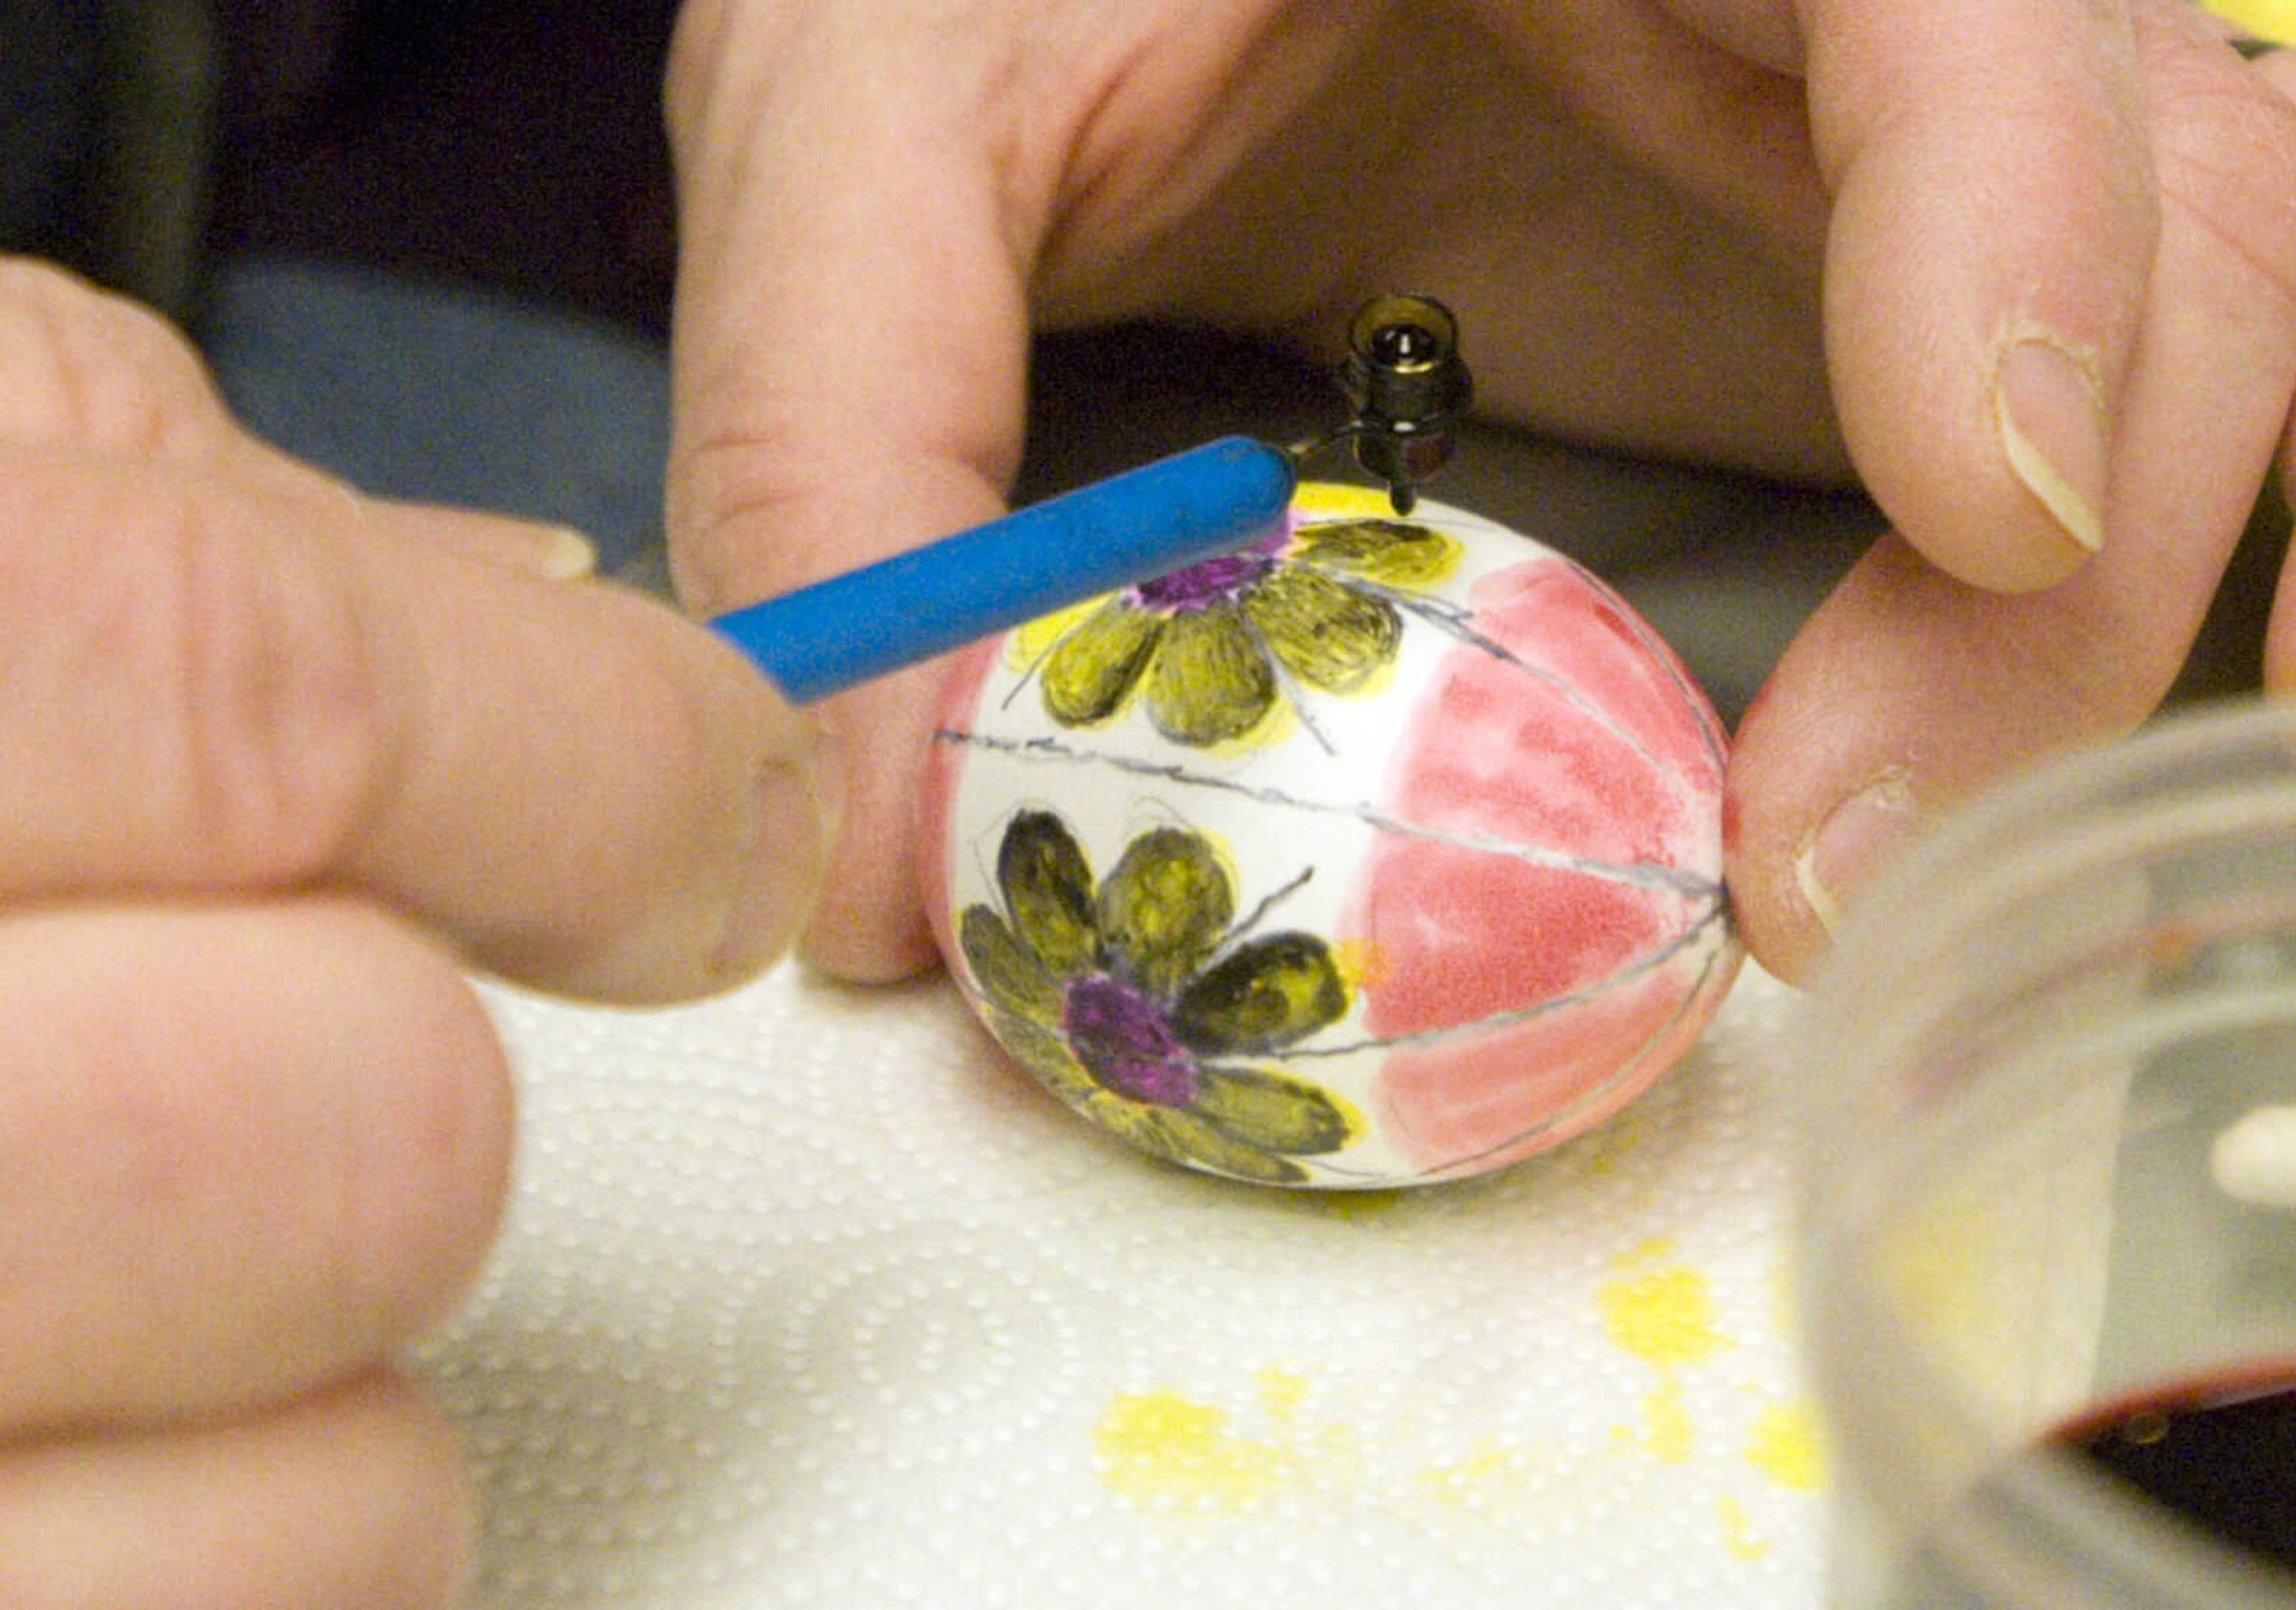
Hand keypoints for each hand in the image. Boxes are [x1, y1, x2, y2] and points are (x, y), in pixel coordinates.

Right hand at [0, 260, 829, 1607]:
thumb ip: (155, 523)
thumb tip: (542, 599)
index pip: (266, 690)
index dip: (597, 747)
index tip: (706, 800)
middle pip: (366, 1116)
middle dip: (406, 1067)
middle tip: (267, 1029)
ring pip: (352, 1480)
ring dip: (328, 1362)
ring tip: (110, 1254)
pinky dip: (249, 1543)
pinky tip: (86, 1418)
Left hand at [661, 0, 2295, 983]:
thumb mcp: (879, 108)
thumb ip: (847, 419)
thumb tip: (869, 848)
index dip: (2043, 219)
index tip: (1978, 508)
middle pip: (2184, 196)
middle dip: (2077, 554)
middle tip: (1825, 865)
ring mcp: (1891, 148)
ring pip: (2216, 334)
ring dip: (2116, 629)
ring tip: (1897, 884)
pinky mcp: (1877, 300)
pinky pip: (2119, 437)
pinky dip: (2108, 623)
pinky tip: (1998, 784)